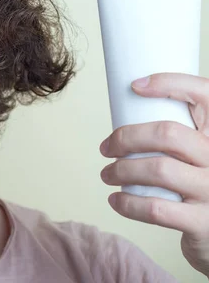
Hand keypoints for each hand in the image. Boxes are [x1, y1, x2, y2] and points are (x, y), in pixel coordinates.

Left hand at [99, 72, 208, 276]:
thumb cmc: (198, 182)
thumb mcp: (198, 151)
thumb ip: (178, 131)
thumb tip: (129, 103)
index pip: (205, 93)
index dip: (170, 83)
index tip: (136, 86)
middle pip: (167, 134)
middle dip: (126, 138)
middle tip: (106, 148)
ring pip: (158, 170)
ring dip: (120, 171)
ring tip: (107, 174)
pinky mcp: (203, 222)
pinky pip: (156, 209)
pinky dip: (128, 204)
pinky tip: (116, 200)